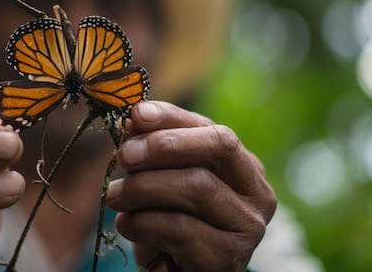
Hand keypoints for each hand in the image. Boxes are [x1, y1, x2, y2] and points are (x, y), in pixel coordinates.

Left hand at [106, 101, 276, 271]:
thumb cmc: (171, 221)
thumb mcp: (162, 179)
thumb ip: (153, 148)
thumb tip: (133, 118)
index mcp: (245, 167)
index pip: (214, 130)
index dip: (173, 118)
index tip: (135, 115)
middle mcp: (257, 194)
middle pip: (218, 148)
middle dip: (164, 145)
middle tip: (124, 154)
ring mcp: (247, 228)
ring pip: (196, 186)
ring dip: (143, 187)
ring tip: (114, 195)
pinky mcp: (227, 258)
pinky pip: (179, 228)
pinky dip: (142, 222)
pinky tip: (126, 224)